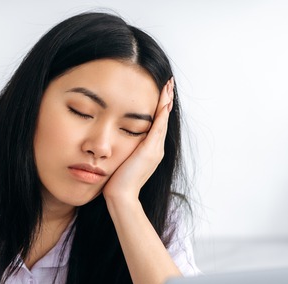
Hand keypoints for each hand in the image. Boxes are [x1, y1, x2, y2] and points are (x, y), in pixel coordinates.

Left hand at [102, 77, 173, 202]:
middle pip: (163, 119)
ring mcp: (155, 149)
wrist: (122, 195)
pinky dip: (162, 114)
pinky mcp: (150, 150)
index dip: (160, 107)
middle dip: (166, 100)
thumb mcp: (123, 160)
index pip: (157, 123)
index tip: (162, 92)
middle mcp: (156, 148)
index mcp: (151, 149)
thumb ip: (126, 150)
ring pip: (163, 120)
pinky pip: (158, 128)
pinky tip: (164, 102)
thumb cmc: (118, 181)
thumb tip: (118, 142)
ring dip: (166, 102)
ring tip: (168, 86)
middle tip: (169, 83)